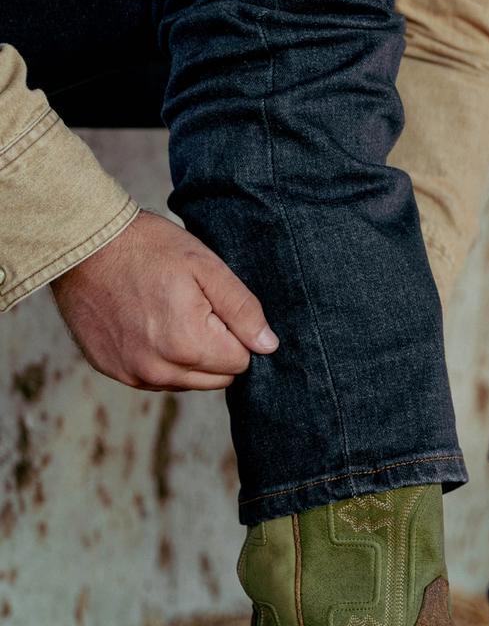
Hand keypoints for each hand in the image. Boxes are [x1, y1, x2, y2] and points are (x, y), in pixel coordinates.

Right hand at [51, 211, 278, 390]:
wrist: (83, 243)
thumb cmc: (147, 248)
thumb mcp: (206, 267)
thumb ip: (243, 309)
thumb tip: (268, 346)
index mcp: (188, 346)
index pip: (240, 362)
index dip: (234, 333)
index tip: (214, 307)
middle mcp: (160, 370)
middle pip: (217, 379)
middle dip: (216, 349)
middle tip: (193, 309)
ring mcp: (134, 374)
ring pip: (188, 382)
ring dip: (189, 358)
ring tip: (168, 314)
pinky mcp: (114, 371)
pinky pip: (156, 379)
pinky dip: (160, 359)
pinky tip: (147, 325)